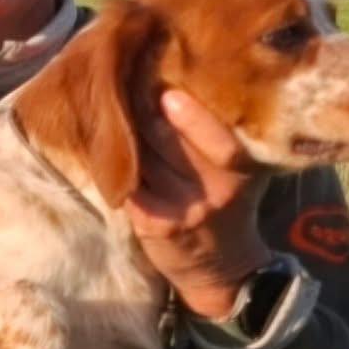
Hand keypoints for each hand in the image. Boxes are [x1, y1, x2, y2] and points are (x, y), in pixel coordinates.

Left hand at [125, 90, 274, 320]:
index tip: (168, 93)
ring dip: (124, 136)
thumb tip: (179, 81)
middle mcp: (217, 190)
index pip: (216, 138)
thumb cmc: (226, 203)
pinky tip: (107, 150)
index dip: (190, 116)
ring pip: (141, 159)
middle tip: (125, 86)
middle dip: (144, 113)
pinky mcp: (156, 225)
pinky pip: (128, 184)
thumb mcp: (237, 169)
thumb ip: (219, 134)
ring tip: (111, 112)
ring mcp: (186, 209)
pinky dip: (115, 166)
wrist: (222, 267)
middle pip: (167, 140)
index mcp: (241, 169)